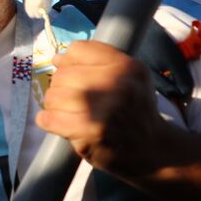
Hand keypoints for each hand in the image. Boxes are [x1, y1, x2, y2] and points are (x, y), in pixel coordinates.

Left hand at [34, 39, 172, 177]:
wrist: (153, 150)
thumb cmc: (135, 111)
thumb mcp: (130, 78)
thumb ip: (97, 63)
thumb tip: (58, 58)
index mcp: (127, 67)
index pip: (79, 50)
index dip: (68, 62)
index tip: (72, 74)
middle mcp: (118, 84)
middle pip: (63, 74)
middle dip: (60, 87)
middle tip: (70, 100)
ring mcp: (104, 108)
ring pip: (53, 95)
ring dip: (54, 105)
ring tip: (66, 112)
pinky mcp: (89, 131)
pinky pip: (50, 119)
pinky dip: (47, 121)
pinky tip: (56, 122)